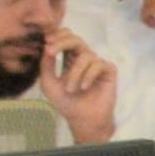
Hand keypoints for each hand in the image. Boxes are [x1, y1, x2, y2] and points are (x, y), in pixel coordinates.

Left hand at [46, 28, 122, 143]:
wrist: (82, 119)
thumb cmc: (66, 102)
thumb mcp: (49, 84)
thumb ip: (46, 66)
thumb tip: (46, 47)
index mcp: (70, 58)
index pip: (66, 38)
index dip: (57, 36)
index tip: (46, 42)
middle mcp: (84, 58)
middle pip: (76, 39)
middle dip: (62, 42)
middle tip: (50, 51)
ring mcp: (97, 63)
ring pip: (86, 55)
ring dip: (74, 73)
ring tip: (70, 89)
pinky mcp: (108, 70)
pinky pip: (98, 64)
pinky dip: (88, 75)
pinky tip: (84, 87)